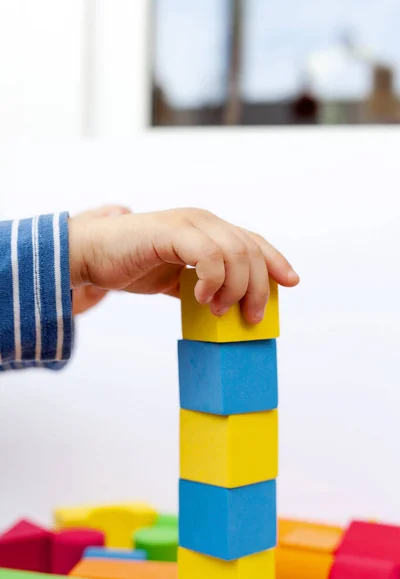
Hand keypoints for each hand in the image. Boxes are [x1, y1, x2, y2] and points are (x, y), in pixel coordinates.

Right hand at [69, 208, 298, 323]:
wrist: (93, 255)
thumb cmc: (135, 266)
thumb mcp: (179, 278)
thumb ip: (203, 285)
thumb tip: (227, 309)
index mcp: (209, 229)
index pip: (253, 242)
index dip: (276, 261)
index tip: (291, 283)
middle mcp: (204, 221)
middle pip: (251, 251)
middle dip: (258, 288)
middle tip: (249, 317)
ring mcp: (189, 223)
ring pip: (236, 253)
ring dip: (235, 288)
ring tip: (219, 310)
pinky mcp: (171, 231)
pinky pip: (208, 255)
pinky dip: (212, 281)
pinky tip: (201, 298)